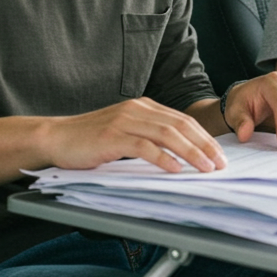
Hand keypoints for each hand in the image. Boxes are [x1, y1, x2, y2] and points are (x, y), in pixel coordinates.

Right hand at [43, 98, 227, 173]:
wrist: (57, 138)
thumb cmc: (91, 140)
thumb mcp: (126, 133)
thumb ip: (149, 137)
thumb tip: (180, 156)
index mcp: (144, 107)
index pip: (183, 120)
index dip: (204, 137)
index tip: (219, 154)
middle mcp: (137, 109)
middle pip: (180, 125)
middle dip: (204, 145)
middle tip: (220, 163)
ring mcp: (124, 121)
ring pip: (167, 135)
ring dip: (190, 152)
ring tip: (205, 168)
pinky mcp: (112, 136)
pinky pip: (143, 146)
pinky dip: (162, 158)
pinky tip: (175, 169)